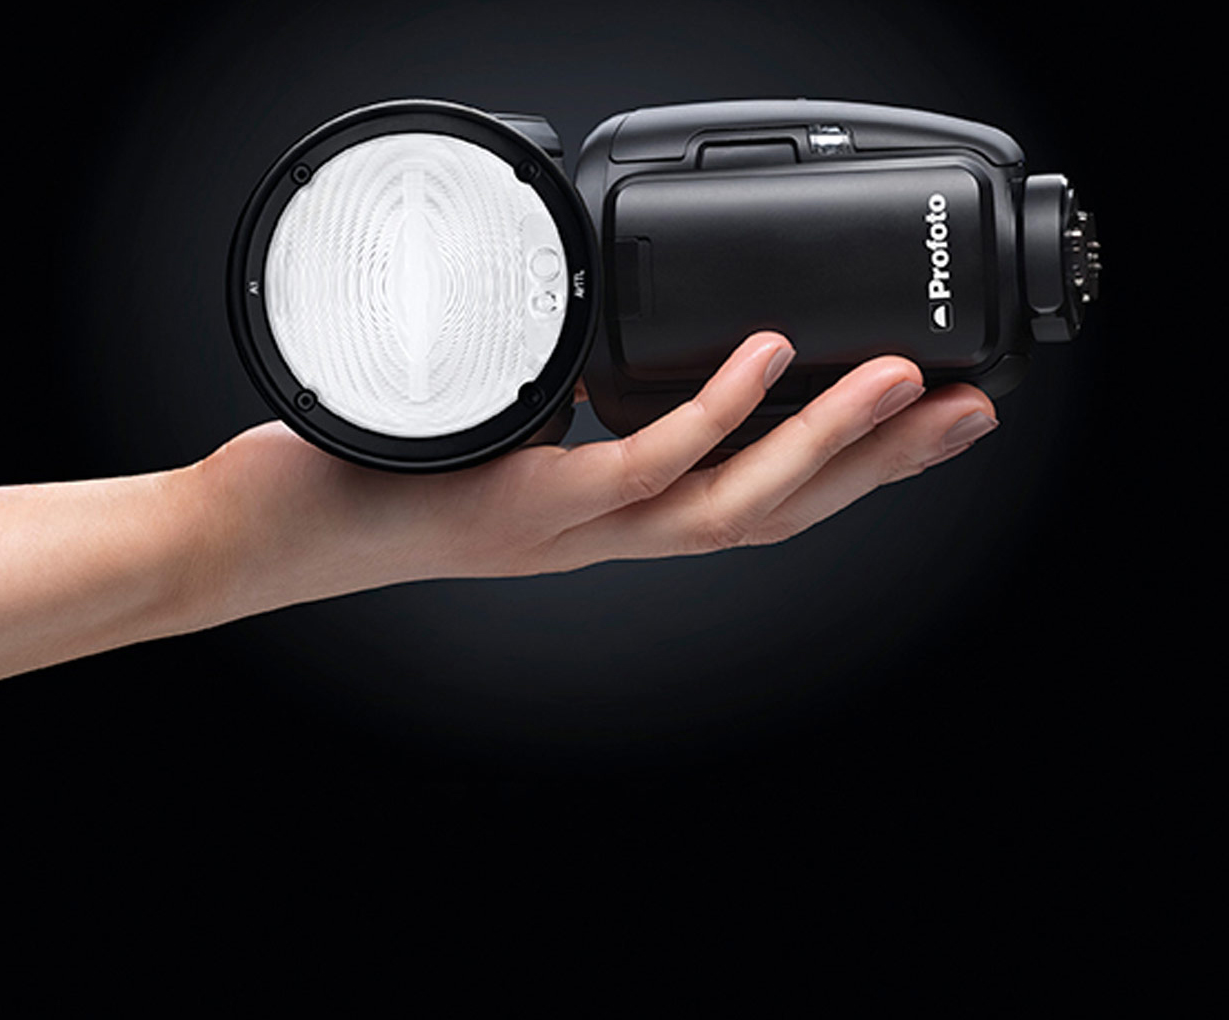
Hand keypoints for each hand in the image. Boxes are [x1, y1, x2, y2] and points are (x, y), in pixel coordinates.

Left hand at [177, 332, 998, 626]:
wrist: (257, 533)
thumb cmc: (359, 480)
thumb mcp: (482, 432)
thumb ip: (551, 405)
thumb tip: (596, 351)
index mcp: (596, 518)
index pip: (746, 501)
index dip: (842, 471)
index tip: (912, 419)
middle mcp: (596, 537)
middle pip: (773, 517)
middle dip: (879, 468)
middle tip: (971, 413)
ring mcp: (565, 530)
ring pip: (731, 502)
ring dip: (830, 443)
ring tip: (908, 383)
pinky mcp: (522, 506)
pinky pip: (641, 465)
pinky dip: (714, 410)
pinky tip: (766, 359)